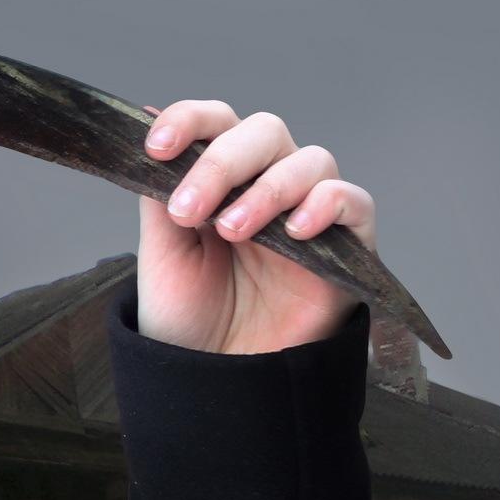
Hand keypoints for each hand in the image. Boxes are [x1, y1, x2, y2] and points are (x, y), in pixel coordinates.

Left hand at [137, 100, 378, 354]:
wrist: (217, 379)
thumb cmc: (190, 317)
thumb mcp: (162, 254)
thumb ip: (160, 194)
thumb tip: (146, 121)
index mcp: (222, 178)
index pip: (217, 123)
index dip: (190, 121)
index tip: (156, 147)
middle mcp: (268, 184)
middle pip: (264, 132)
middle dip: (222, 162)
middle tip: (189, 209)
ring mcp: (309, 211)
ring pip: (310, 160)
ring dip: (267, 189)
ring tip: (231, 231)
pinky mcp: (346, 245)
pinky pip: (354, 201)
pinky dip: (326, 203)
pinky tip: (294, 230)